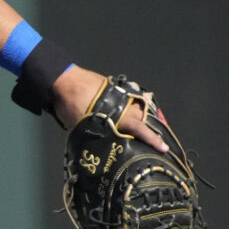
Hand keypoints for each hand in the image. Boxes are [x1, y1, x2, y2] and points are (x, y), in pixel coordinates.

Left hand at [51, 65, 169, 151]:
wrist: (64, 81)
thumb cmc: (72, 106)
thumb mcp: (83, 127)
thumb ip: (97, 136)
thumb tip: (100, 148)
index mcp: (121, 116)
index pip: (142, 131)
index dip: (153, 140)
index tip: (163, 148)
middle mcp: (126, 104)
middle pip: (143, 118)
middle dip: (147, 128)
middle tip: (151, 138)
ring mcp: (121, 94)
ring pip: (137, 107)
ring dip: (138, 116)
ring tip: (138, 126)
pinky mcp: (113, 86)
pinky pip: (127, 97)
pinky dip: (128, 105)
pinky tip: (125, 110)